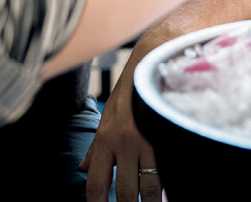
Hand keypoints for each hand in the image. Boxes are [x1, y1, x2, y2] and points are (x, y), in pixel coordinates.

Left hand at [80, 58, 161, 201]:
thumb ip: (96, 148)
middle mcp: (125, 142)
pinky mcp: (167, 135)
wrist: (152, 61)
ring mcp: (148, 140)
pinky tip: (167, 195)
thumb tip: (82, 169)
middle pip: (125, 192)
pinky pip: (168, 171)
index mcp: (106, 138)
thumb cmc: (129, 92)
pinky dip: (167, 188)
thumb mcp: (107, 117)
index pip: (97, 183)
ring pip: (149, 188)